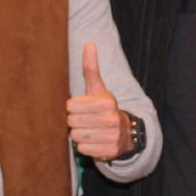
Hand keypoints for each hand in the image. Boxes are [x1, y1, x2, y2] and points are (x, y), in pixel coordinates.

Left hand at [66, 43, 130, 159]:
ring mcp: (112, 136)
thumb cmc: (104, 108)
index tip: (80, 108)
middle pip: (72, 122)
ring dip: (79, 134)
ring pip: (77, 136)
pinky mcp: (109, 151)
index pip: (71, 106)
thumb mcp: (98, 88)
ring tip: (89, 130)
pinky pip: (83, 149)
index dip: (72, 108)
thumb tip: (89, 44)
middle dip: (75, 122)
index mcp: (107, 102)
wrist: (124, 132)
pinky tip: (93, 140)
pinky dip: (84, 146)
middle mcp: (111, 119)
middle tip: (84, 120)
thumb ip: (91, 68)